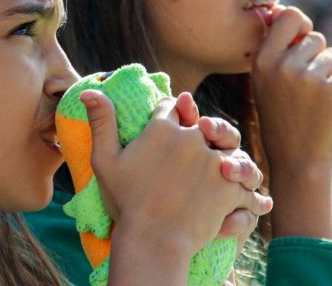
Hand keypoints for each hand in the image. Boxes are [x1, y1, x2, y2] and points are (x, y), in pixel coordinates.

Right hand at [82, 91, 264, 260]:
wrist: (153, 241)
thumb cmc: (125, 201)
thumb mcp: (105, 160)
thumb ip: (102, 122)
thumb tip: (88, 91)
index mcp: (162, 128)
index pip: (171, 107)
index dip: (169, 113)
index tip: (168, 123)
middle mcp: (191, 137)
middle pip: (200, 124)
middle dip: (198, 132)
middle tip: (191, 152)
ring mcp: (213, 160)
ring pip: (226, 147)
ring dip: (224, 156)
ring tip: (220, 170)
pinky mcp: (230, 184)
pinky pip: (242, 178)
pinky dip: (243, 185)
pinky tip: (240, 192)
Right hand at [252, 6, 331, 237]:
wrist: (298, 164)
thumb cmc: (282, 121)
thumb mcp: (265, 84)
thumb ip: (276, 52)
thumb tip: (294, 16)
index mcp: (261, 62)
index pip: (288, 15)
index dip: (301, 25)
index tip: (303, 40)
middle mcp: (282, 65)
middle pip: (316, 38)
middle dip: (318, 58)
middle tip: (307, 89)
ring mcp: (309, 77)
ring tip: (317, 100)